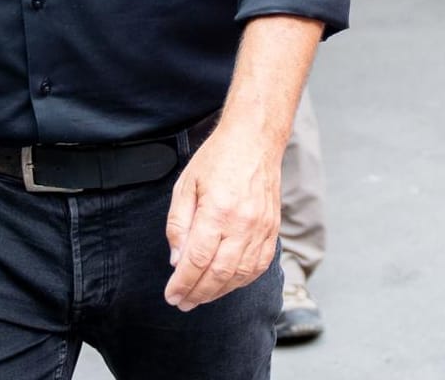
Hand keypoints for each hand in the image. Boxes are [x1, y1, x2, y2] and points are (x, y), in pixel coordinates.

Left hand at [163, 123, 280, 311]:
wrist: (254, 141)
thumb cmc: (218, 159)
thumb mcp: (185, 185)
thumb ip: (178, 225)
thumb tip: (177, 260)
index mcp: (218, 210)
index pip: (197, 260)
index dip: (182, 283)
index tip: (171, 295)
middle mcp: (243, 223)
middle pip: (219, 273)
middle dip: (197, 293)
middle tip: (182, 302)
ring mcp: (261, 228)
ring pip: (240, 275)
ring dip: (219, 291)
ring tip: (201, 296)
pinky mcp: (272, 229)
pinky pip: (259, 265)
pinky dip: (242, 281)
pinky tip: (227, 283)